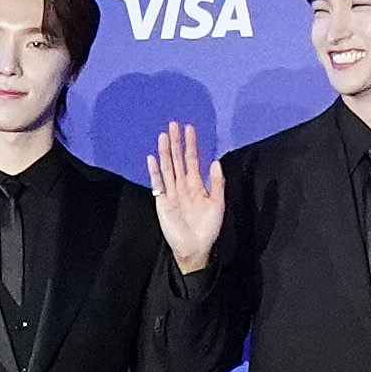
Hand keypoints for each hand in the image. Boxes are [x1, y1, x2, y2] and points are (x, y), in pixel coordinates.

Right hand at [147, 122, 227, 273]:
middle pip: (178, 159)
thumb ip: (217, 183)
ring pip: (168, 168)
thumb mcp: (218, 204)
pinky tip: (152, 159)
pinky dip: (154, 172)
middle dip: (176, 143)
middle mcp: (183, 185)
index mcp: (197, 184)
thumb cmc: (209, 227)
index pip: (193, 159)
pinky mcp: (163, 202)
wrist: (196, 247)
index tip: (189, 129)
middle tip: (173, 124)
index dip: (191, 144)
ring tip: (163, 136)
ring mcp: (172, 192)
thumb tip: (216, 162)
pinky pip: (158, 184)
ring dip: (165, 152)